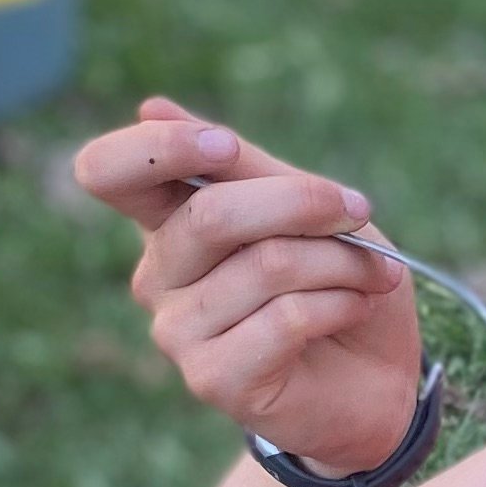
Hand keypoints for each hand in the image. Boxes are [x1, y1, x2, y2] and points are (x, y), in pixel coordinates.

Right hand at [68, 95, 424, 476]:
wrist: (379, 381)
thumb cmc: (337, 282)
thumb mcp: (305, 207)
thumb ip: (242, 166)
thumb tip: (152, 106)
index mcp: (167, 221)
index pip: (107, 171)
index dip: (159, 149)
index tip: (226, 148)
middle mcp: (158, 275)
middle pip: (210, 214)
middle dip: (302, 203)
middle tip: (358, 210)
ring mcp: (177, 332)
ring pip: (265, 265)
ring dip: (340, 262)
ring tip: (369, 276)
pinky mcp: (212, 379)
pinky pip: (286, 317)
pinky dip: (340, 303)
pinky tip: (352, 311)